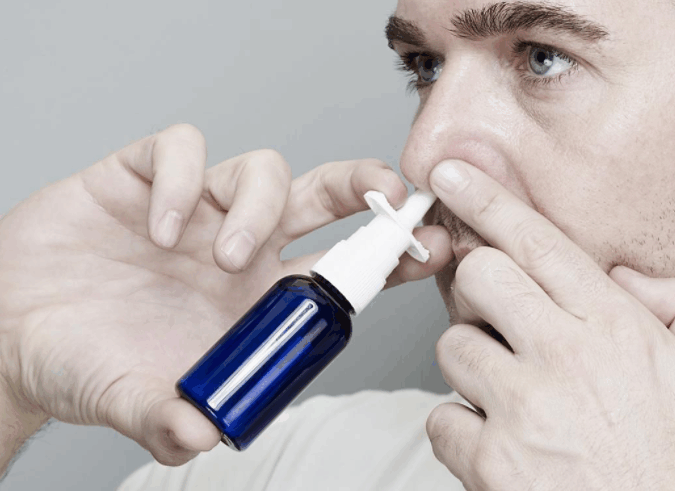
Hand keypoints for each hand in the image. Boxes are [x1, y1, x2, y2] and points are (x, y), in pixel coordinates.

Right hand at [0, 124, 452, 466]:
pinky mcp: (145, 176)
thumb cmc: (83, 361)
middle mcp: (238, 246)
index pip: (340, 267)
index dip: (388, 255)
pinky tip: (159, 224)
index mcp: (256, 299)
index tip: (428, 249)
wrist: (10, 329)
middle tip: (381, 190)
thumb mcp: (131, 401)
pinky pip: (182, 150)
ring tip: (215, 255)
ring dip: (255, 205)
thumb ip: (166, 419)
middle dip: (363, 185)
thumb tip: (202, 433)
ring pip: (262, 169)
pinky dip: (182, 179)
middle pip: (323, 197)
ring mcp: (196, 208)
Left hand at [424, 159, 674, 490]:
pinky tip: (500, 442)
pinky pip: (440, 418)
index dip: (487, 200)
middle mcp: (564, 358)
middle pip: (479, 277)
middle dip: (479, 286)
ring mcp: (522, 409)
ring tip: (512, 394)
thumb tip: (627, 276)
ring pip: (452, 347)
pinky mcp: (490, 462)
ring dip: (473, 364)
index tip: (453, 175)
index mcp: (616, 328)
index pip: (537, 242)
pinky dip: (460, 428)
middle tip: (497, 312)